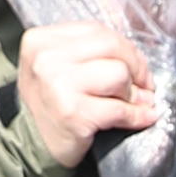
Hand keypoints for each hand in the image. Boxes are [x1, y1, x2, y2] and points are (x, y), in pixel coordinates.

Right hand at [16, 22, 157, 171]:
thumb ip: (89, 53)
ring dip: (134, 92)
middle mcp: (47, 59)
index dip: (125, 48)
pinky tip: (144, 117)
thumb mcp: (57, 66)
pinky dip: (138, 115)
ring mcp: (59, 86)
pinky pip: (120, 109)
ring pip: (119, 74)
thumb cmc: (50, 103)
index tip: (136, 65)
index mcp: (42, 40)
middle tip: (145, 84)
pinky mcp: (74, 114)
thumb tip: (135, 58)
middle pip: (112, 46)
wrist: (30, 145)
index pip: (97, 31)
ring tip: (134, 102)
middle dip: (137, 66)